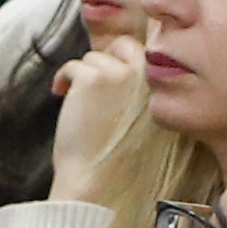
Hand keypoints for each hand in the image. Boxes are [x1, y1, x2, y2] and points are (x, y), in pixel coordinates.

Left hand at [48, 36, 161, 207]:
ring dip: (82, 76)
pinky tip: (59, 93)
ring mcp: (122, 74)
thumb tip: (123, 73)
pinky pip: (72, 66)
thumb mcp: (149, 125)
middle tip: (92, 80)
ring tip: (77, 101)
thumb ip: (144, 97)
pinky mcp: (93, 79)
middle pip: (126, 45)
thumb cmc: (121, 164)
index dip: (127, 62)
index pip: (151, 55)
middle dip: (107, 57)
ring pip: (95, 57)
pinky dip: (63, 78)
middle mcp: (149, 77)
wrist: (99, 183)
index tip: (113, 78)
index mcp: (167, 90)